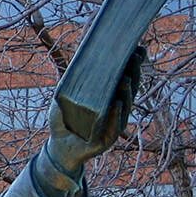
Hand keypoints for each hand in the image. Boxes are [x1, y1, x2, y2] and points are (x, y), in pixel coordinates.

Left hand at [47, 46, 145, 173]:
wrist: (58, 147)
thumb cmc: (64, 120)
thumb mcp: (62, 98)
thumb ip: (69, 83)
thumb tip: (74, 61)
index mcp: (109, 98)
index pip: (124, 79)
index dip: (132, 65)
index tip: (137, 48)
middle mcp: (116, 110)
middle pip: (129, 90)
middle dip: (132, 73)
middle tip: (133, 58)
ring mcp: (114, 125)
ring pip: (125, 107)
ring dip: (126, 93)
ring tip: (125, 78)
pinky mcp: (108, 139)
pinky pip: (115, 126)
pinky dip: (116, 115)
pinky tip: (118, 103)